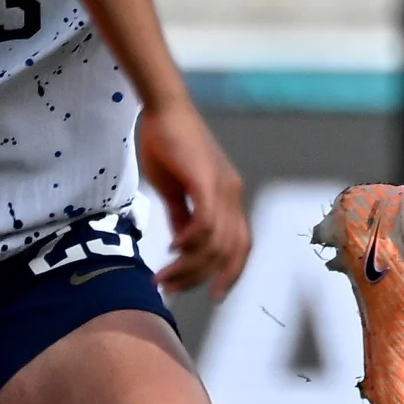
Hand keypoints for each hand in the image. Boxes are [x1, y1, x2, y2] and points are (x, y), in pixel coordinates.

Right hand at [138, 112, 251, 297]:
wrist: (165, 108)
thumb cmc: (168, 144)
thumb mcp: (175, 189)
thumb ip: (182, 217)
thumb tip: (181, 246)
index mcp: (228, 197)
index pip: (241, 246)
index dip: (231, 273)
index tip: (213, 295)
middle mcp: (232, 194)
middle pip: (228, 252)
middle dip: (199, 277)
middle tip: (169, 288)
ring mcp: (222, 186)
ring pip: (216, 243)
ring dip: (188, 266)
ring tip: (163, 276)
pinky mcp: (205, 179)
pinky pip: (205, 221)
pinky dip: (191, 241)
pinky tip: (172, 249)